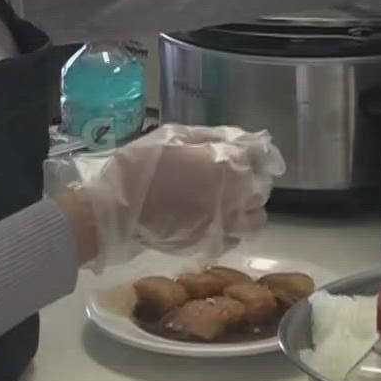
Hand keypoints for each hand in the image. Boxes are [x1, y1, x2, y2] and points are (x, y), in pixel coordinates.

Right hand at [68, 125, 280, 269]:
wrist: (117, 211)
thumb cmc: (142, 166)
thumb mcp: (175, 136)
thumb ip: (212, 137)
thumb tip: (240, 139)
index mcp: (230, 164)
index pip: (262, 155)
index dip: (256, 152)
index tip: (247, 151)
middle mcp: (236, 195)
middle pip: (262, 187)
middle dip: (251, 178)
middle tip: (230, 174)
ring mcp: (226, 223)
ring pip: (257, 217)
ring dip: (248, 207)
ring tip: (227, 201)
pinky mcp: (212, 244)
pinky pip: (237, 238)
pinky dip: (232, 230)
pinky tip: (215, 221)